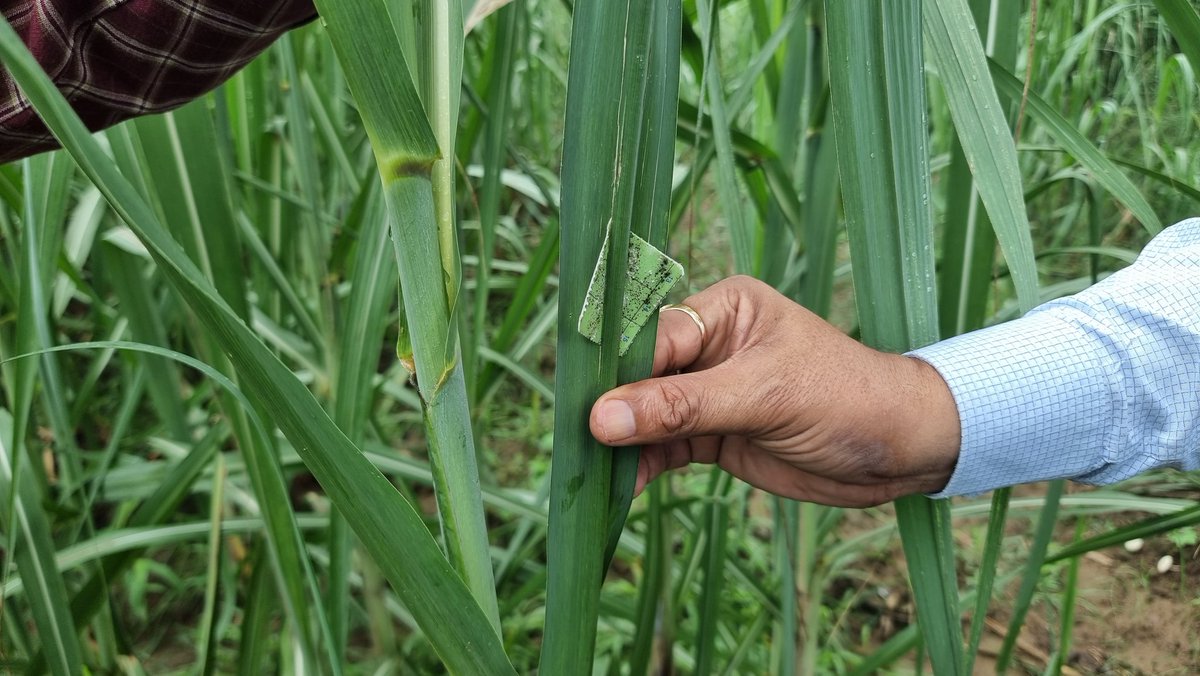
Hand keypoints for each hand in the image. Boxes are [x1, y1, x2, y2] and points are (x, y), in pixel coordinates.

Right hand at [589, 276, 961, 506]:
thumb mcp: (764, 395)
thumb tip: (603, 417)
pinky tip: (623, 486)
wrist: (902, 450)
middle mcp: (710, 345)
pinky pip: (664, 447)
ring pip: (647, 415)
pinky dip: (643, 466)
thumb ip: (682, 406)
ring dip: (623, 443)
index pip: (654, 336)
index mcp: (724, 309)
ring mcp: (710, 392)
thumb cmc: (845, 399)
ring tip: (592, 472)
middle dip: (611, 408)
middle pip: (640, 374)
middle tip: (576, 444)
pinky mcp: (714, 433)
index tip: (585, 410)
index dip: (617, 372)